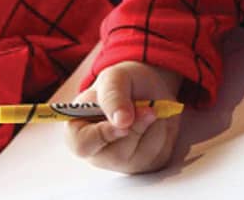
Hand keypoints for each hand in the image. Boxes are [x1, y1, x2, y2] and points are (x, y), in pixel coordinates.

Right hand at [66, 61, 182, 173]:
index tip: (124, 122)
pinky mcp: (146, 165)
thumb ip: (113, 96)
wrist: (148, 88)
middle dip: (139, 125)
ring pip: (145, 154)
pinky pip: (161, 154)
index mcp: (79, 131)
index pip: (82, 145)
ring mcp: (122, 163)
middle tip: (148, 106)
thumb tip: (120, 121)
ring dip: (155, 126)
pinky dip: (165, 133)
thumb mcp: (115, 78)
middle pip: (119, 154)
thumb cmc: (123, 84)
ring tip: (148, 110)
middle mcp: (98, 153)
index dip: (103, 135)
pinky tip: (156, 122)